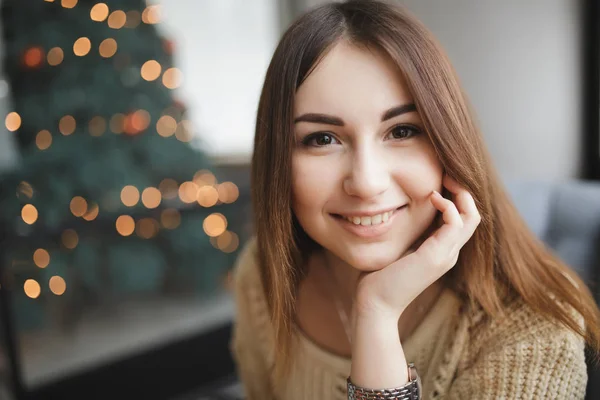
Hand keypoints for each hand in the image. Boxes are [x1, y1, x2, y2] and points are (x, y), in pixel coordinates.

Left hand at [353, 174, 480, 318]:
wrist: (375, 303)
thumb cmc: (380, 276)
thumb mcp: (398, 246)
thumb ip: (407, 231)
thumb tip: (398, 209)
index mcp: (442, 250)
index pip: (463, 219)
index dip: (457, 197)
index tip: (441, 180)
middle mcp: (449, 252)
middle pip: (474, 215)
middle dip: (463, 190)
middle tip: (446, 174)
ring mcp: (446, 255)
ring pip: (472, 217)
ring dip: (460, 194)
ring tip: (444, 180)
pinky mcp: (437, 255)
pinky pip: (456, 223)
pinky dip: (449, 206)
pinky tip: (432, 197)